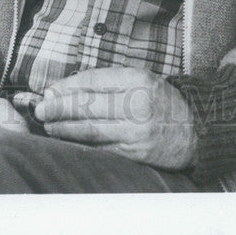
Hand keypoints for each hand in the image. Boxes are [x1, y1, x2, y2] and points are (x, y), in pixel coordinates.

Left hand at [34, 67, 196, 169]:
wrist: (195, 130)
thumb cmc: (162, 101)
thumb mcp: (140, 79)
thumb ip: (106, 82)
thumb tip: (65, 88)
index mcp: (139, 80)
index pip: (94, 81)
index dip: (68, 87)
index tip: (49, 91)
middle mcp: (138, 106)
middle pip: (89, 106)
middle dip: (59, 108)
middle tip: (40, 109)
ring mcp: (137, 133)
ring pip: (91, 131)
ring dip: (64, 129)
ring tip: (47, 126)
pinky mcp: (135, 154)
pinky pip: (101, 149)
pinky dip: (80, 146)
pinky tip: (67, 142)